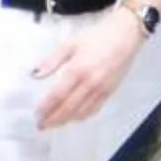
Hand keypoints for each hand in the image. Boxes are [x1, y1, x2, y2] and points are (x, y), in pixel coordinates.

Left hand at [33, 6, 143, 130]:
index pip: (57, 95)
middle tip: (41, 125)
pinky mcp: (110, 91)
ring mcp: (101, 89)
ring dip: (66, 121)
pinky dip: (82, 116)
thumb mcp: (70, 44)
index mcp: (77, 70)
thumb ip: (52, 61)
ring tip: (54, 124)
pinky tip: (74, 117)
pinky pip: (94, 109)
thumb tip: (35, 74)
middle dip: (53, 119)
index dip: (46, 107)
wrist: (125, 35)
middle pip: (68, 108)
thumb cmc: (97, 37)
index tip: (37, 114)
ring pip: (81, 112)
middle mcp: (90, 83)